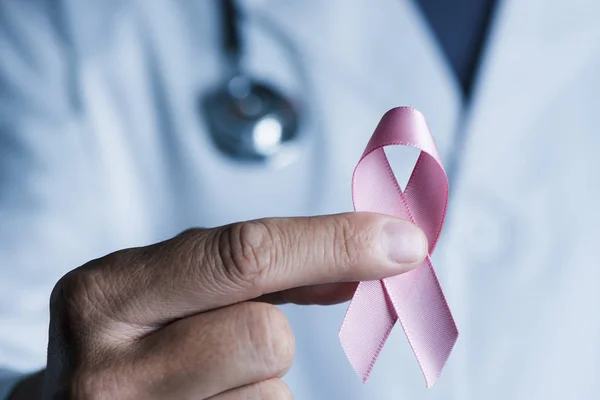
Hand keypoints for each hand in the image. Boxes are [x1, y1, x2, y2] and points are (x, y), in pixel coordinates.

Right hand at [41, 213, 425, 398]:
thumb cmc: (136, 338)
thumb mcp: (176, 286)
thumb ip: (268, 268)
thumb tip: (373, 256)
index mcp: (105, 294)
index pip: (244, 256)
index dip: (335, 243)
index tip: (402, 241)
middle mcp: (106, 371)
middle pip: (266, 336)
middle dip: (272, 332)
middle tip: (227, 337)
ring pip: (274, 394)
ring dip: (257, 383)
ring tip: (201, 382)